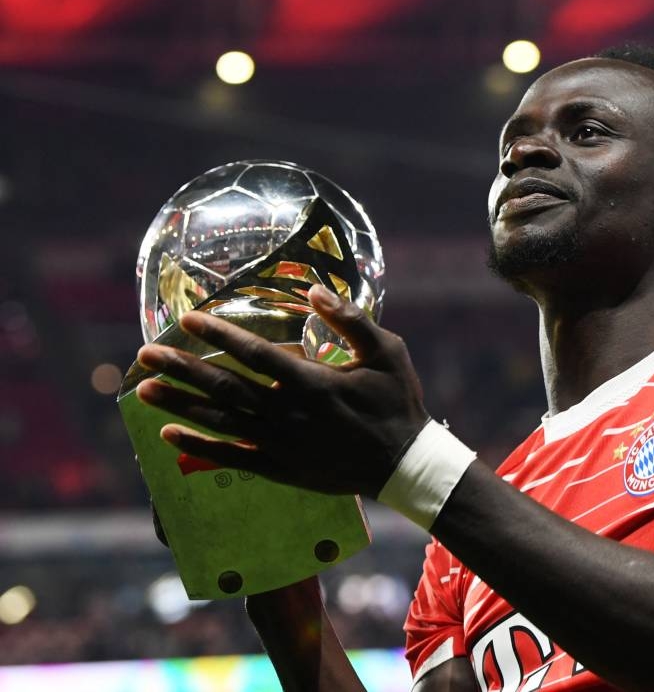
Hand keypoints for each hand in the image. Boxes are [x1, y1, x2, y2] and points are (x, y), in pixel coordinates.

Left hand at [135, 285, 429, 498]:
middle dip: (183, 368)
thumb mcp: (387, 351)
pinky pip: (232, 457)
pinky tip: (170, 435)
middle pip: (225, 387)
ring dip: (181, 404)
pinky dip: (200, 447)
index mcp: (312, 381)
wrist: (405, 465)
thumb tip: (313, 290)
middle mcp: (288, 413)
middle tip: (145, 354)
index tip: (188, 320)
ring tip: (143, 390)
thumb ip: (350, 320)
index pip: (255, 354)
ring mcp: (282, 444)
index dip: (219, 335)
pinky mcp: (282, 468)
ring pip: (221, 421)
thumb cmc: (397, 402)